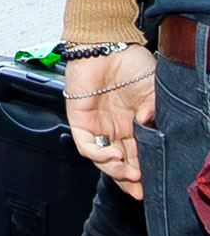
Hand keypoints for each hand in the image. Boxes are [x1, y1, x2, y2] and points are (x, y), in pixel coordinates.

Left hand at [64, 47, 155, 199]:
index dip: (145, 170)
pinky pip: (87, 146)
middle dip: (130, 179)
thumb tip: (151, 124)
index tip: (154, 184)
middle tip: (141, 189)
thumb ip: (154, 109)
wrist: (105, 46)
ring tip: (132, 174)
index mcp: (133, 124)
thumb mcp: (152, 89)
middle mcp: (115, 129)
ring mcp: (98, 127)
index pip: (138, 155)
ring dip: (117, 170)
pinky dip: (99, 155)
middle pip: (121, 162)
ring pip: (104, 159)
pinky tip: (113, 153)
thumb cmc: (130, 63)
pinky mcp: (80, 121)